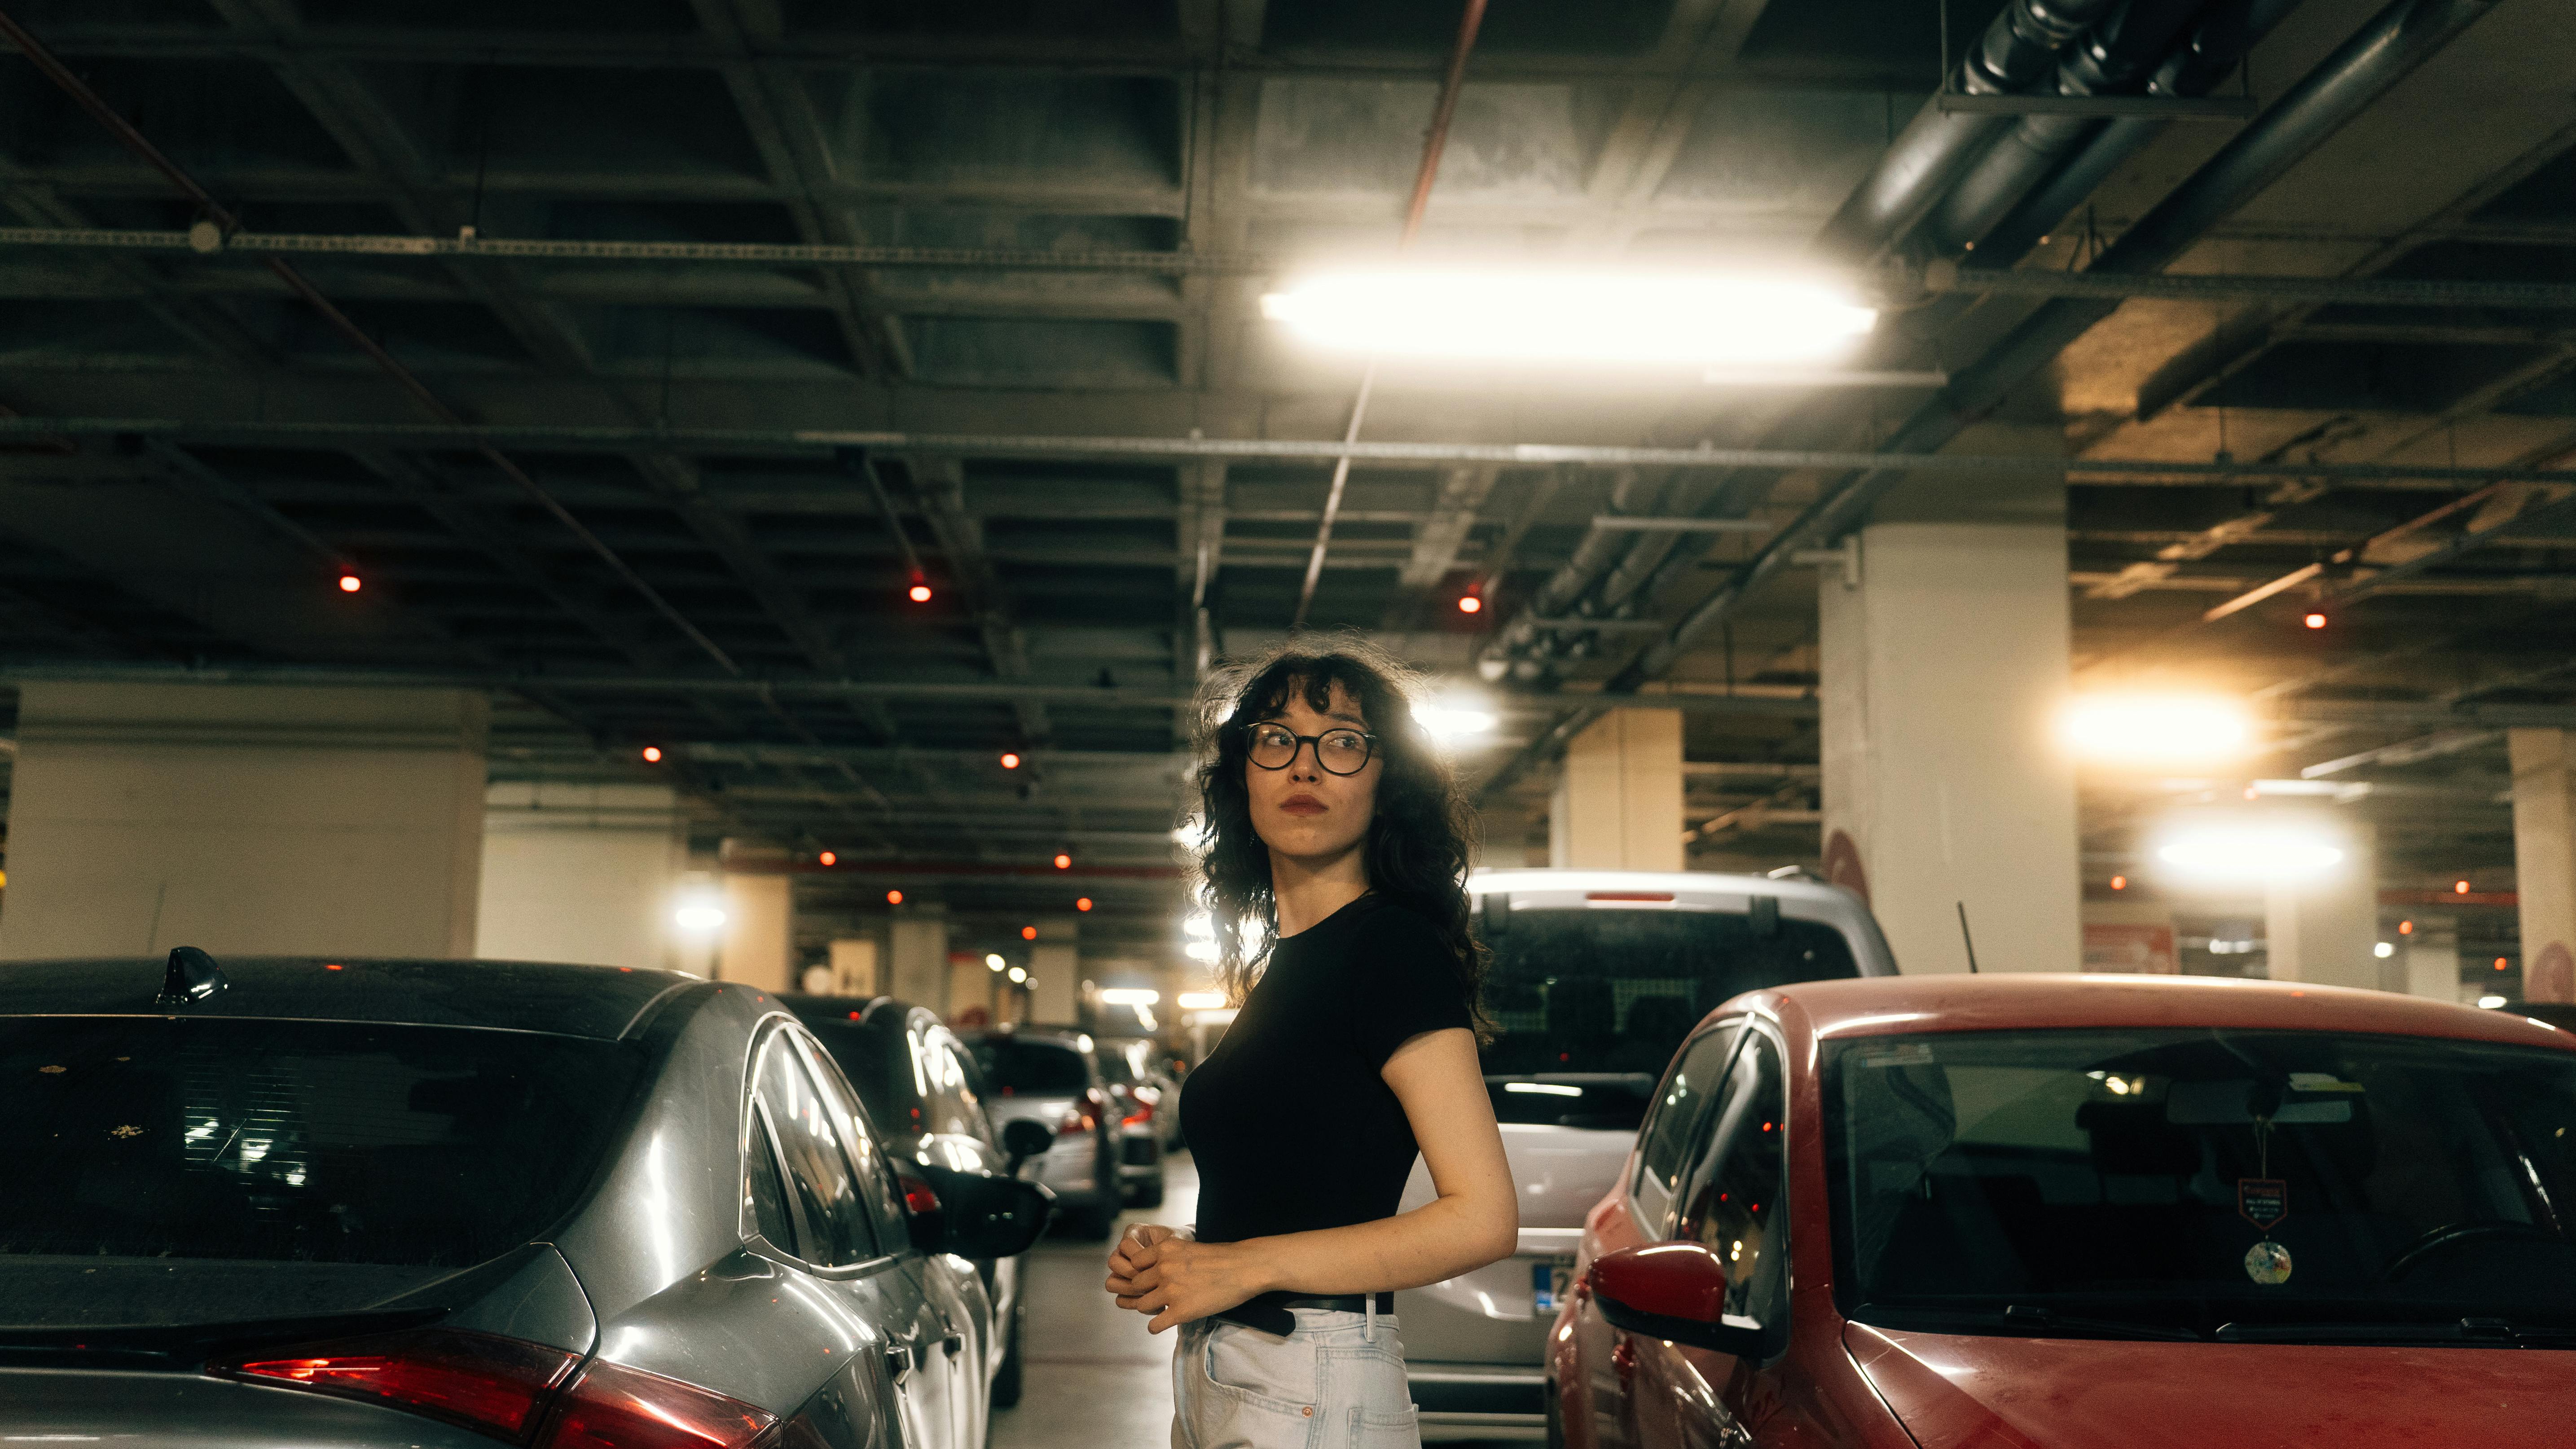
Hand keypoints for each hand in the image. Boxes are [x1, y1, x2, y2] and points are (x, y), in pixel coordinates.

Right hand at [1105, 1223, 1180, 1300]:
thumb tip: (1156, 1267)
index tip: (1156, 1263)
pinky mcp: (1128, 1288)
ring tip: (1151, 1293)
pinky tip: (1153, 1303)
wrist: (1189, 1258)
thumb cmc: (1183, 1244)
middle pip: (1113, 1263)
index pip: (1125, 1244)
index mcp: (1135, 1233)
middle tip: (1151, 1281)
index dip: (1138, 1256)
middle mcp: (1124, 1251)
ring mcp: (1123, 1270)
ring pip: (1112, 1283)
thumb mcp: (1178, 1241)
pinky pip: (1120, 1299)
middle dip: (1132, 1274)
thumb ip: (1167, 1248)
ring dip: (1130, 1290)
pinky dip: (1133, 1303)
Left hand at [1114, 1234, 1271, 1333]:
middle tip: (1158, 1295)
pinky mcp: (1180, 1311)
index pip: (1134, 1263)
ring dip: (1150, 1308)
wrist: (1245, 1268)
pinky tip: (1165, 1322)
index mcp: (1164, 1249)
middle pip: (1135, 1285)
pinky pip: (1153, 1325)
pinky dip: (1156, 1326)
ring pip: (1141, 1305)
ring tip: (1163, 1309)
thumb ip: (1169, 1258)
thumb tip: (1156, 1270)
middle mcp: (1163, 1268)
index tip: (1152, 1278)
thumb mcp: (1188, 1247)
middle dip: (1145, 1291)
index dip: (1142, 1272)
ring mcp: (1170, 1290)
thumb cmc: (1222, 1257)